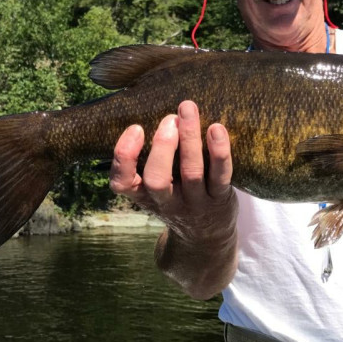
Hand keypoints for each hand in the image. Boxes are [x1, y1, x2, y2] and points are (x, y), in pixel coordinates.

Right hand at [109, 100, 236, 245]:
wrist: (205, 237)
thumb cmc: (175, 197)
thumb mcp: (153, 188)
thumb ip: (146, 158)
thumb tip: (146, 104)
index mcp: (143, 196)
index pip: (122, 183)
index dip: (124, 156)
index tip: (136, 128)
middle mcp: (167, 202)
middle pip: (157, 180)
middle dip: (163, 146)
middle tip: (170, 118)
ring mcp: (194, 203)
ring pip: (191, 173)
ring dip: (190, 139)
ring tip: (188, 109)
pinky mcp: (220, 200)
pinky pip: (220, 176)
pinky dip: (219, 152)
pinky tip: (217, 129)